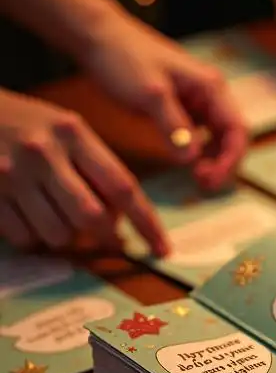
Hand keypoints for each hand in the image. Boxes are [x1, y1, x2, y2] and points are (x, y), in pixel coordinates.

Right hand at [0, 89, 166, 253]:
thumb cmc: (28, 124)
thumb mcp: (67, 130)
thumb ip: (96, 167)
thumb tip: (123, 217)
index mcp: (73, 134)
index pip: (121, 186)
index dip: (146, 222)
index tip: (163, 248)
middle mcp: (44, 153)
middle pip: (92, 216)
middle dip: (107, 236)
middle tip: (113, 239)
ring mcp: (12, 175)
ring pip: (59, 234)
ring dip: (69, 237)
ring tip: (62, 217)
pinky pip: (25, 238)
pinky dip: (36, 238)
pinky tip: (33, 217)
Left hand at [83, 11, 247, 189]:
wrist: (98, 37)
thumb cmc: (124, 58)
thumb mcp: (149, 94)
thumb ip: (173, 125)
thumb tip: (193, 160)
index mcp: (211, 87)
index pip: (238, 129)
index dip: (231, 159)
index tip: (211, 180)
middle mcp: (211, 94)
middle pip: (233, 136)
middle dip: (225, 163)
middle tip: (203, 185)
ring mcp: (197, 101)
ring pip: (219, 138)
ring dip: (214, 160)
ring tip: (198, 180)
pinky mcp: (181, 108)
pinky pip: (200, 135)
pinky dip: (199, 153)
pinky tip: (187, 165)